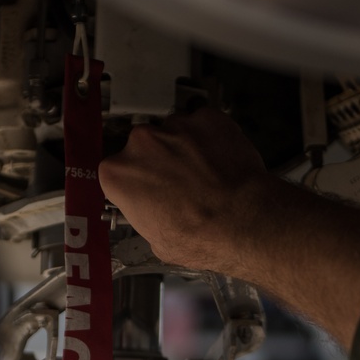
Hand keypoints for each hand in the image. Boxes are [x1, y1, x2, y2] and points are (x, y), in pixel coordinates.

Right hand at [99, 108, 274, 274]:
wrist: (244, 221)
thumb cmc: (201, 235)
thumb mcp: (156, 241)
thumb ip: (145, 216)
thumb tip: (152, 214)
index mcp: (119, 174)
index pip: (114, 171)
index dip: (131, 183)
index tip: (144, 192)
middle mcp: (142, 142)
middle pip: (142, 147)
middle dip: (157, 163)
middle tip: (177, 187)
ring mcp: (175, 126)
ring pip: (172, 133)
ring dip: (182, 150)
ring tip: (201, 177)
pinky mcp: (205, 118)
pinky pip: (202, 124)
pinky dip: (208, 138)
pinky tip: (217, 163)